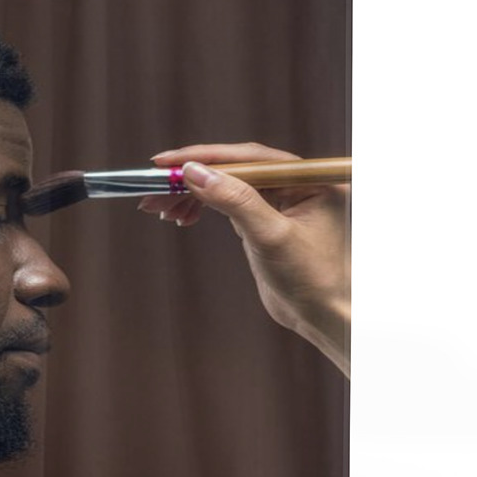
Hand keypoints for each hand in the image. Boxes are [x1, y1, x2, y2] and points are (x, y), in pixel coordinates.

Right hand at [139, 142, 350, 377]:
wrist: (322, 319)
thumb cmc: (312, 280)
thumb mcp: (270, 236)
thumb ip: (235, 200)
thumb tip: (194, 171)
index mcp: (309, 179)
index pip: (249, 157)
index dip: (206, 157)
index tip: (169, 162)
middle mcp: (296, 184)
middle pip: (233, 170)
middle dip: (192, 179)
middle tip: (154, 190)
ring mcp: (279, 202)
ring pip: (226, 186)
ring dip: (192, 195)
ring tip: (160, 208)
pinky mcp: (264, 221)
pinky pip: (227, 203)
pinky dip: (203, 207)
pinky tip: (183, 216)